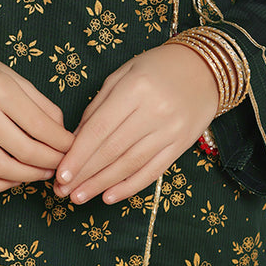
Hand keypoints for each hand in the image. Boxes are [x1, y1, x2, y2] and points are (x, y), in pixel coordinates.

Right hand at [0, 30, 73, 191]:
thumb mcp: (8, 74)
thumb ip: (38, 102)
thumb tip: (62, 132)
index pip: (41, 126)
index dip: (62, 143)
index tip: (73, 148)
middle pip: (25, 151)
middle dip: (51, 162)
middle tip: (61, 165)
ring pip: (3, 169)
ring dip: (28, 177)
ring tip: (41, 173)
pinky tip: (11, 179)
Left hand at [53, 43, 218, 206]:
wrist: (205, 69)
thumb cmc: (157, 68)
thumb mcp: (123, 74)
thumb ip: (99, 105)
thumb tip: (75, 139)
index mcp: (135, 89)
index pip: (100, 129)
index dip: (78, 155)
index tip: (60, 174)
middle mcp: (154, 111)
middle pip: (112, 150)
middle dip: (84, 174)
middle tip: (61, 192)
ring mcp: (171, 131)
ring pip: (130, 164)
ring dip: (101, 184)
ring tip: (79, 197)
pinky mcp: (182, 145)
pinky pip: (153, 171)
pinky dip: (130, 187)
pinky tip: (109, 197)